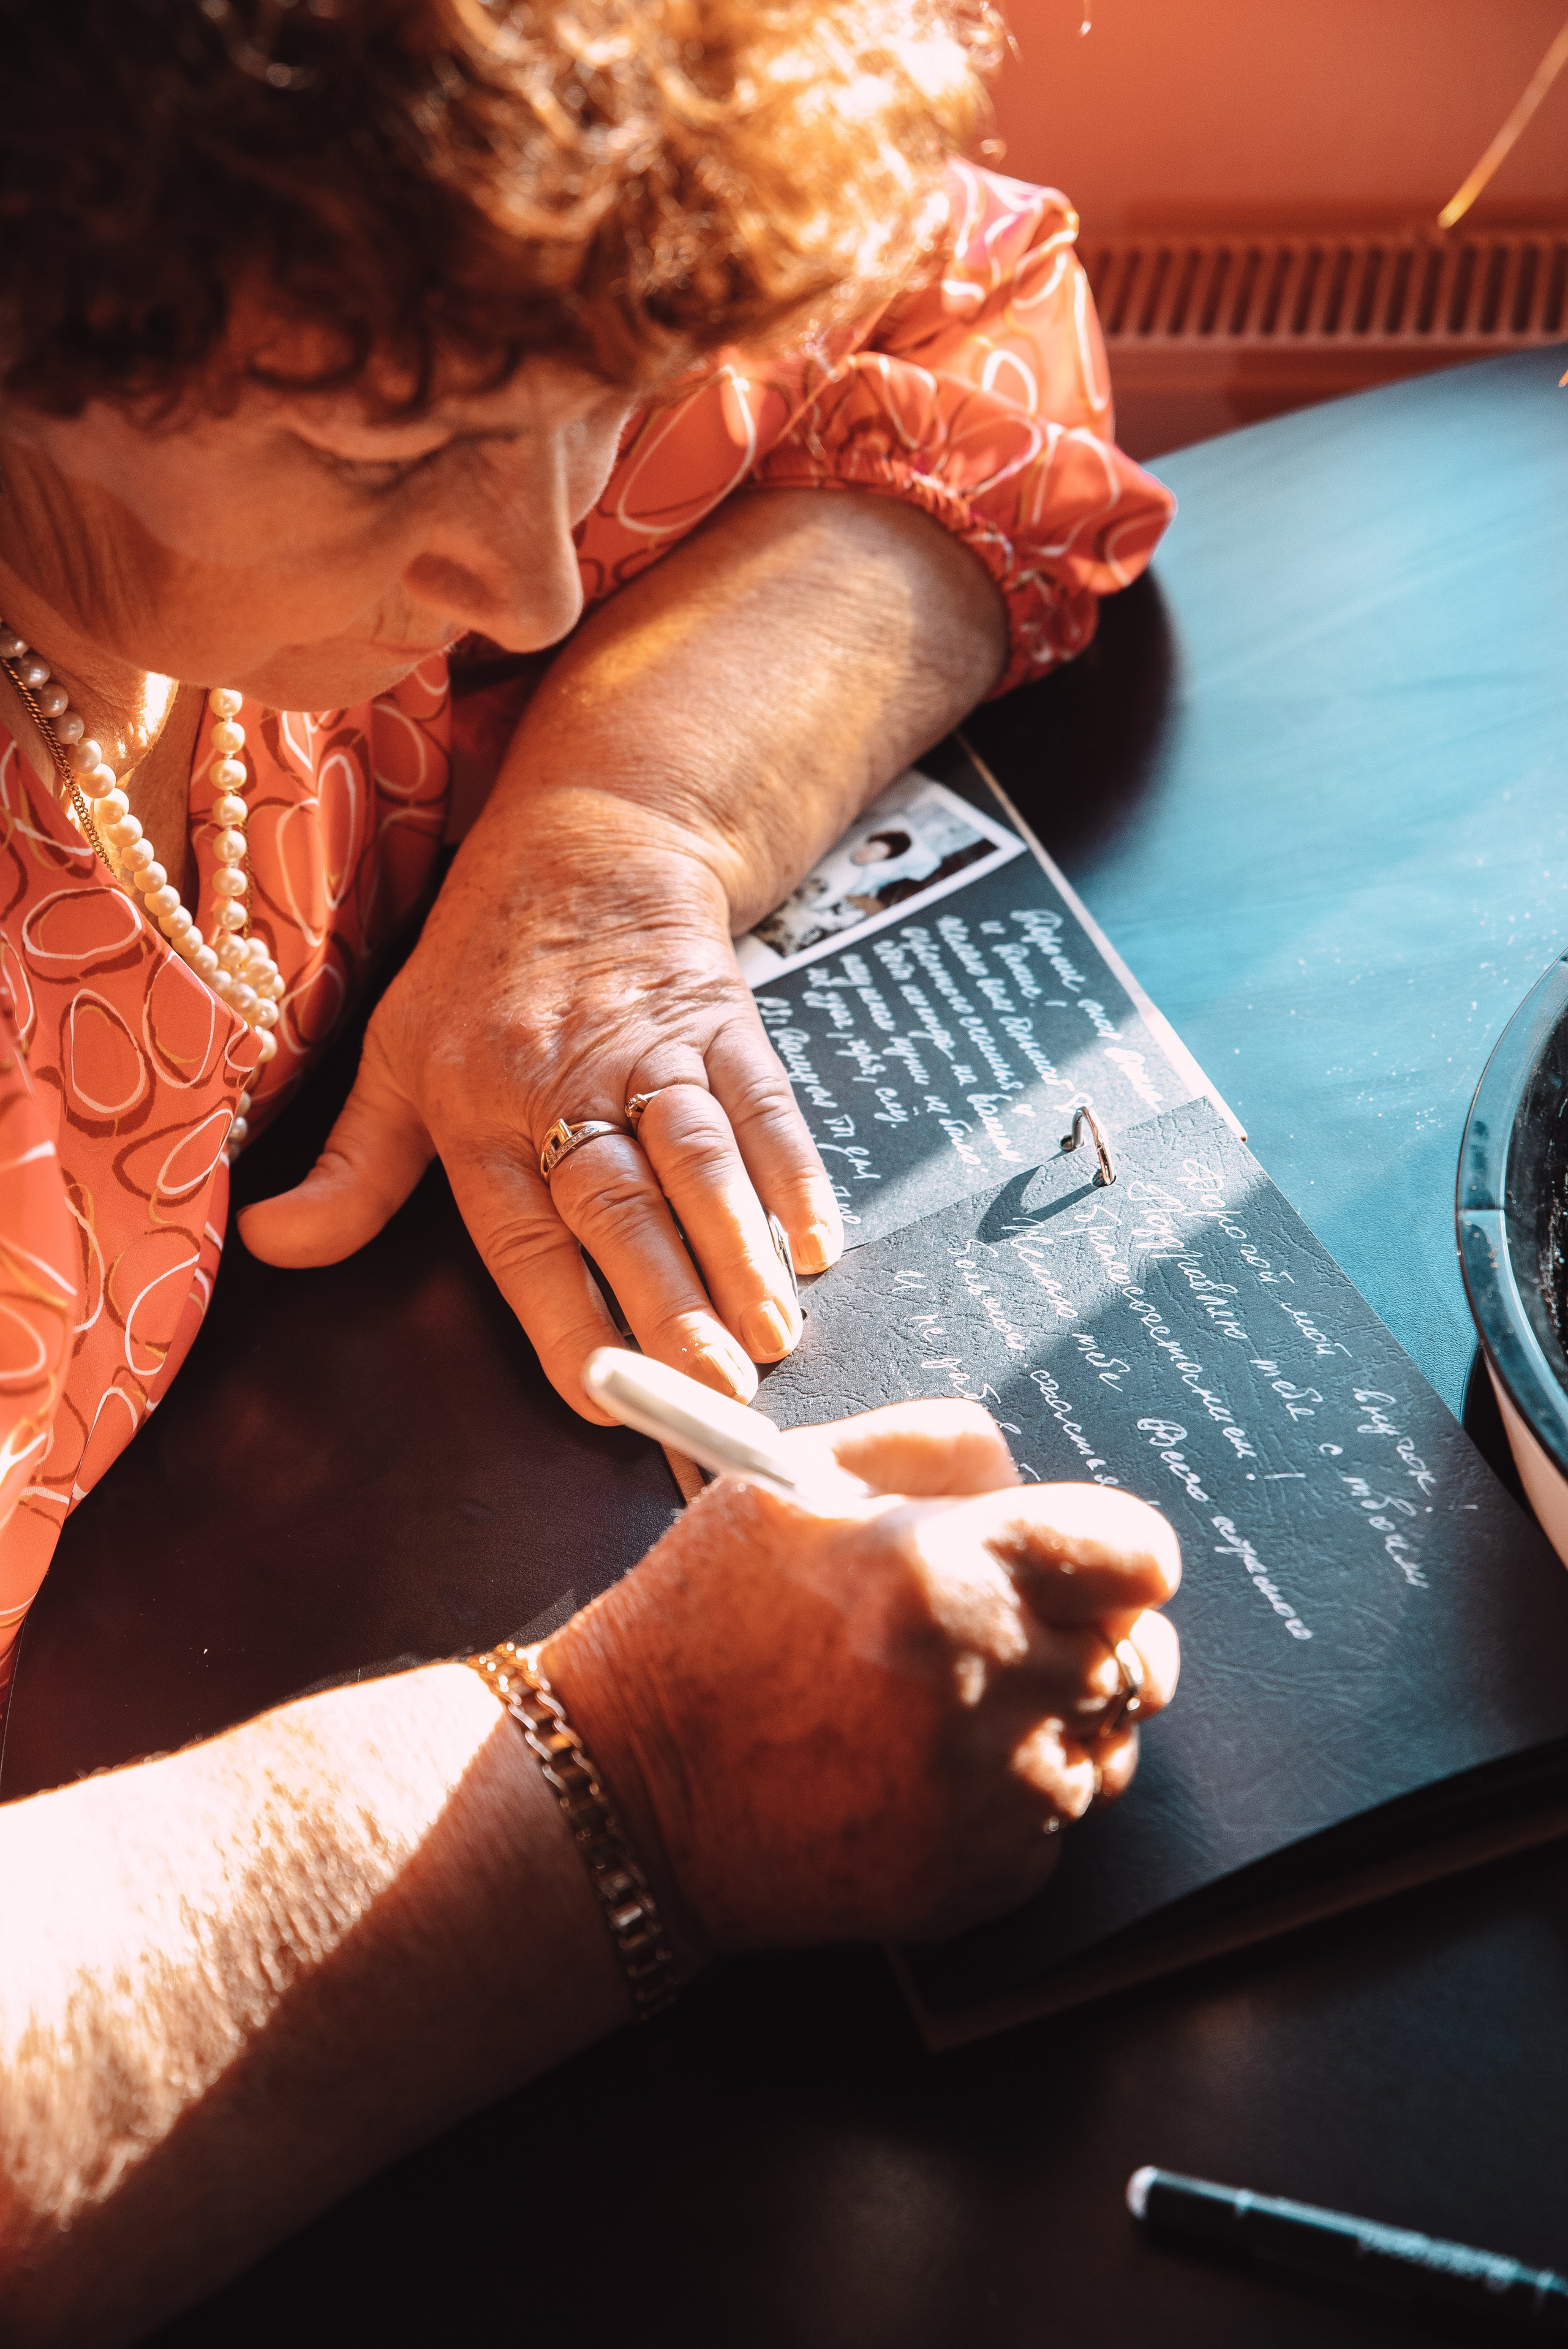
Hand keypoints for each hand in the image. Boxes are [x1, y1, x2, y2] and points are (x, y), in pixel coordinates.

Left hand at [239, 486, 1004, 1422]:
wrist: (587, 840)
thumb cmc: (481, 965)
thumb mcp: (394, 1057)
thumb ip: (350, 1172)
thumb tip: (273, 1244)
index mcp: (479, 1109)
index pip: (522, 1237)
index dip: (564, 1319)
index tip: (599, 1399)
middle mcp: (566, 1085)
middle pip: (621, 1210)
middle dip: (671, 1308)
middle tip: (713, 1397)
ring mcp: (654, 1053)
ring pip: (698, 1159)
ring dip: (737, 1250)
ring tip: (772, 1334)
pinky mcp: (724, 1025)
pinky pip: (764, 1105)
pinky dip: (795, 1173)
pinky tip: (815, 1241)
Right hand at [540, 1401, 1181, 1951]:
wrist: (626, 1793)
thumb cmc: (699, 1625)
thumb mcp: (791, 1480)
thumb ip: (930, 1445)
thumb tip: (1021, 1474)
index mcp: (954, 1571)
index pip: (1141, 1558)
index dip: (1113, 1557)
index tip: (1081, 1568)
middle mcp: (993, 1684)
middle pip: (1139, 1658)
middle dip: (1084, 1639)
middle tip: (1002, 1638)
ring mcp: (991, 1796)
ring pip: (1105, 1749)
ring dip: (1052, 1725)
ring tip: (943, 1712)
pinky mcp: (978, 1880)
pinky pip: (1053, 1829)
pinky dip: (1008, 1805)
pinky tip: (917, 1778)